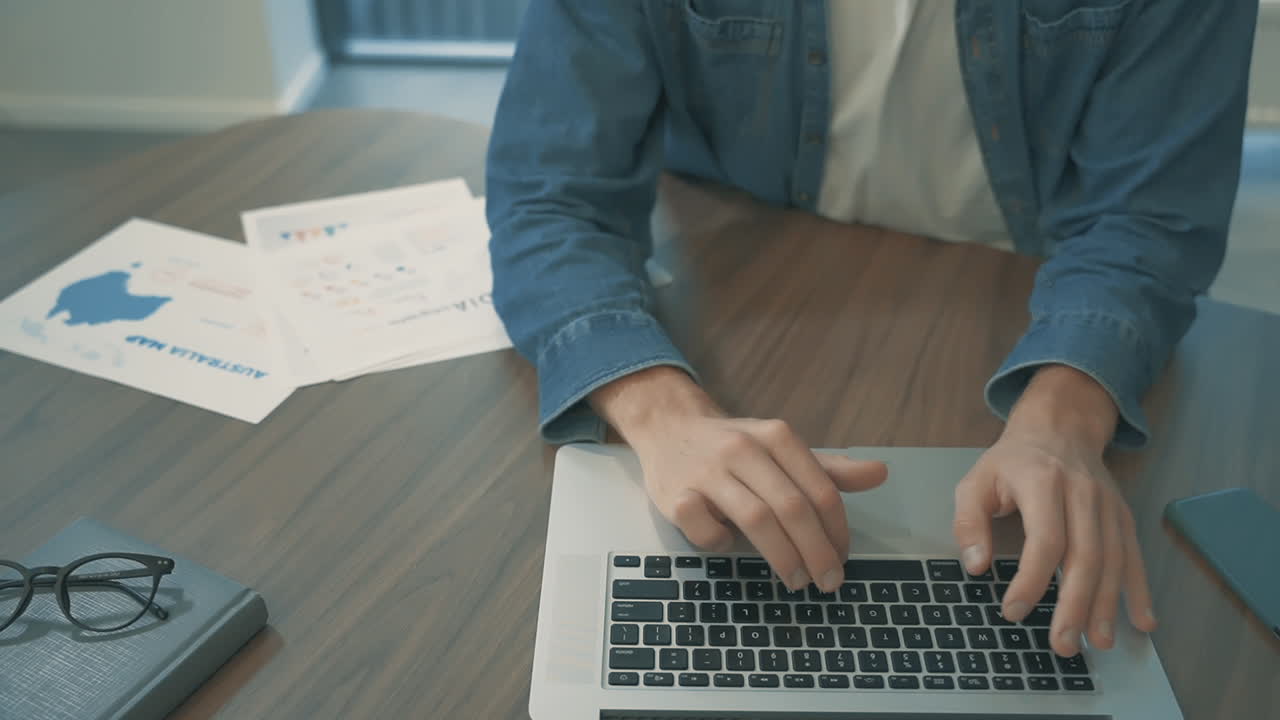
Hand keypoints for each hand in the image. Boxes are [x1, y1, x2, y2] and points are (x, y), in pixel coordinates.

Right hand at [591, 367, 887, 591]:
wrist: (669, 427)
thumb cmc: (735, 447)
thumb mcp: (782, 449)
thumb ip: (828, 468)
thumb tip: (880, 474)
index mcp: (776, 436)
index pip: (820, 490)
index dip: (836, 530)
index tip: (842, 558)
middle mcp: (744, 448)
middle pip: (793, 508)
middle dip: (816, 551)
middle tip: (828, 581)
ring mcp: (708, 470)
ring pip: (756, 519)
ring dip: (783, 557)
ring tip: (797, 580)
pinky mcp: (676, 493)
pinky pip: (706, 529)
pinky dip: (722, 543)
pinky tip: (729, 545)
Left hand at [953, 366, 1157, 656]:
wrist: (1060, 427)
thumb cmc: (1012, 461)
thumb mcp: (976, 481)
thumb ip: (969, 522)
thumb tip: (975, 566)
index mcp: (1043, 482)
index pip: (1044, 539)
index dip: (1031, 579)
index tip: (1013, 611)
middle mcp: (1083, 494)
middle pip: (1085, 556)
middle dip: (1075, 605)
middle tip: (1062, 644)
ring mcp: (1108, 506)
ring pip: (1113, 560)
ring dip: (1107, 606)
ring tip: (1097, 642)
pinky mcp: (1123, 516)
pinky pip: (1134, 556)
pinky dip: (1140, 591)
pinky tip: (1143, 622)